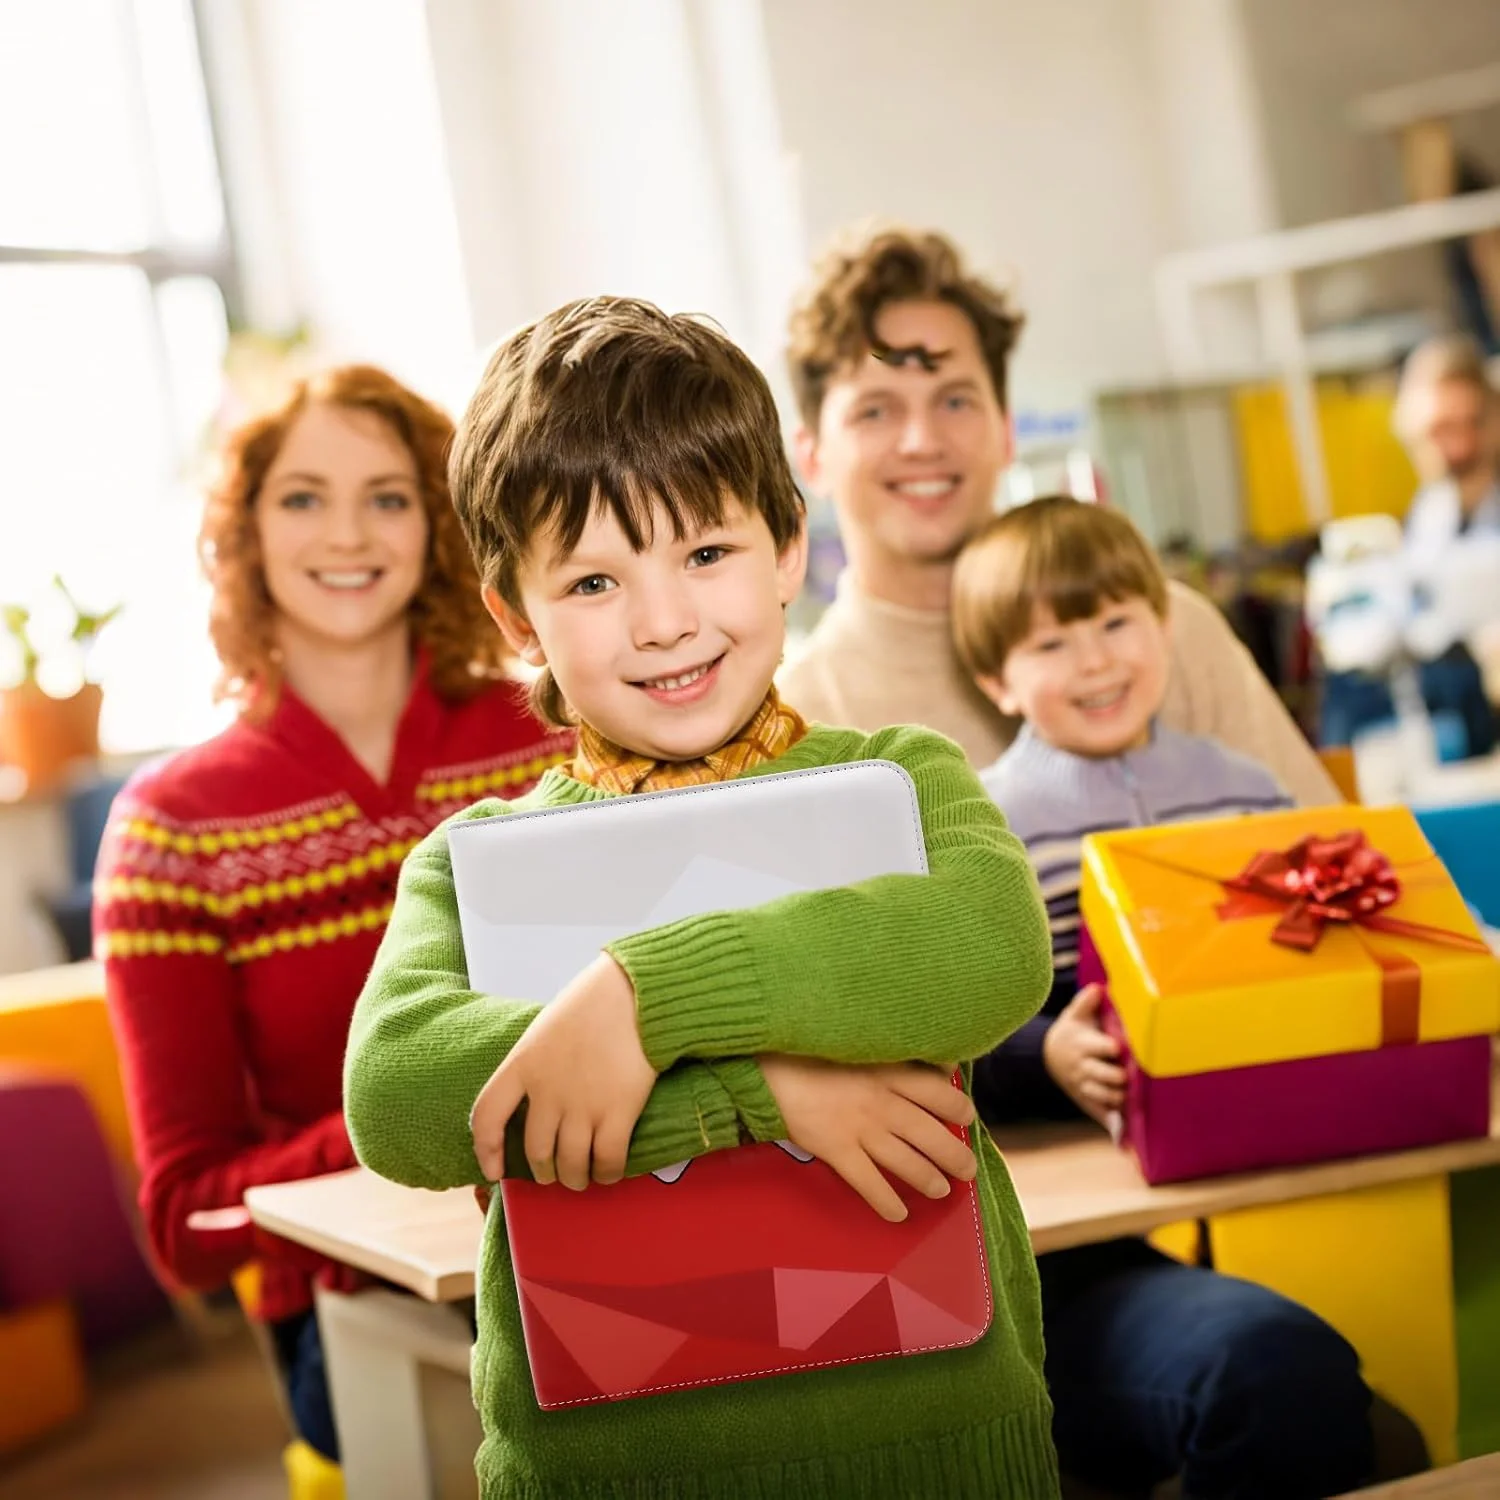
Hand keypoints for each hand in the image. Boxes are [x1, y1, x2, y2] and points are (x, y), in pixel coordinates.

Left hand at [470, 953, 655, 1189]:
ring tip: (581, 1177)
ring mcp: (583, 1103)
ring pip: (571, 1164)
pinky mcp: (619, 1111)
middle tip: (553, 1174)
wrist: (636, 992)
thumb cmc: (593, 1004)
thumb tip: (537, 1101)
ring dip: (575, 1178)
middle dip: (544, 1171)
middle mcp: (547, 1090)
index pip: (487, 1117)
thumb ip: (535, 1066)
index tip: (494, 1171)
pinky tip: (609, 1172)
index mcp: (522, 1064)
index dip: (486, 1150)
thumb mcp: (545, 1031)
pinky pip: (607, 1160)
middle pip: (536, 1151)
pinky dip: (607, 1173)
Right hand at [759, 1057, 977, 1222]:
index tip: (967, 1116)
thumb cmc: (809, 1048)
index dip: (959, 1107)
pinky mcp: (836, 1150)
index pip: (939, 1092)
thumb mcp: (856, 1040)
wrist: (766, 1065)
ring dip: (928, 1179)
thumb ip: (892, 1053)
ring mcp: (859, 1128)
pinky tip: (898, 1214)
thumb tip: (937, 1064)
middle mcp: (881, 1102)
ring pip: (906, 1161)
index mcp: (888, 1069)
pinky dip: (886, 1202)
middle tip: (968, 1169)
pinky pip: (869, 1183)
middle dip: (954, 1155)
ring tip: (941, 1190)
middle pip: (930, 1133)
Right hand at [1041, 985, 1125, 1126]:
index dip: (1112, 1049)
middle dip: (1118, 1077)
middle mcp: (1084, 1068)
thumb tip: (1099, 988)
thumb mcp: (1073, 1015)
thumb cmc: (1071, 1032)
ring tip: (1132, 1097)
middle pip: (1102, 1075)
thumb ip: (1086, 1002)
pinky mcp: (1088, 1101)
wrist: (1047, 1057)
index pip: (1099, 1048)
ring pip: (1102, 1096)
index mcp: (1083, 1045)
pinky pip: (1100, 1114)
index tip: (1124, 1048)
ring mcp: (1085, 1087)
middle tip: (1133, 1076)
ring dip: (1118, 1098)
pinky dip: (1113, 1125)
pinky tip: (1127, 1137)